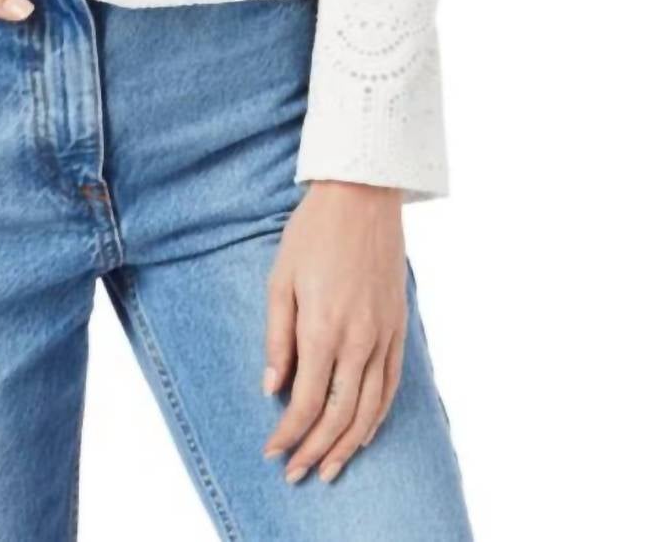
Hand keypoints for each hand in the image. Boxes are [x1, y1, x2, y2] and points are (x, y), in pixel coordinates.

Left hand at [260, 180, 407, 483]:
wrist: (361, 198)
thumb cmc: (312, 234)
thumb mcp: (280, 279)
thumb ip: (277, 338)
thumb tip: (273, 387)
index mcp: (322, 328)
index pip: (307, 401)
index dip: (289, 433)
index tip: (273, 452)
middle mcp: (357, 340)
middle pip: (339, 414)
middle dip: (316, 450)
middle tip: (297, 473)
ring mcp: (383, 336)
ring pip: (369, 408)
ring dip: (348, 444)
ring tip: (330, 468)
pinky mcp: (398, 328)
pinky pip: (391, 385)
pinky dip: (377, 416)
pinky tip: (363, 433)